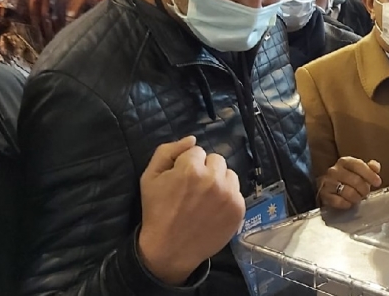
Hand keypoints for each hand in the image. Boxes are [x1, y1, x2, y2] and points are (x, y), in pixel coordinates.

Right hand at [137, 136, 245, 284]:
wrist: (170, 249)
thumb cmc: (157, 211)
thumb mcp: (150, 177)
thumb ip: (167, 151)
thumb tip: (192, 139)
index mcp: (191, 168)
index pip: (196, 151)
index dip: (186, 165)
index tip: (180, 181)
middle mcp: (214, 178)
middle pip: (216, 159)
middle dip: (205, 170)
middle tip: (193, 189)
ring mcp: (229, 194)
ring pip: (229, 174)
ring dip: (219, 181)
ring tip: (205, 198)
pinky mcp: (239, 208)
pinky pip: (236, 191)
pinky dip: (227, 197)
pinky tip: (214, 209)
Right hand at [319, 157, 381, 209]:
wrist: (329, 187)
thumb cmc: (348, 179)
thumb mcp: (360, 170)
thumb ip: (370, 168)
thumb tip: (375, 166)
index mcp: (344, 162)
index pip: (358, 165)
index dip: (370, 175)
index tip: (378, 182)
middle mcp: (334, 170)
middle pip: (355, 181)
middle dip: (364, 189)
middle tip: (365, 193)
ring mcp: (327, 182)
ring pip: (348, 192)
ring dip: (356, 198)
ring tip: (357, 198)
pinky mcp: (323, 195)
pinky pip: (338, 202)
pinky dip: (346, 204)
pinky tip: (348, 202)